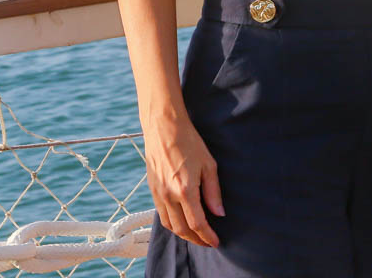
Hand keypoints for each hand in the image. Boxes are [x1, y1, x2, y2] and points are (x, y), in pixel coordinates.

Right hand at [144, 113, 223, 245]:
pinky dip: (172, 224)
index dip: (207, 235)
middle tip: (208, 242)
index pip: (197, 223)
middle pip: (182, 229)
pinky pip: (161, 215)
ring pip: (169, 225)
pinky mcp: (152, 190)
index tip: (216, 242)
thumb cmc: (190, 143)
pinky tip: (182, 222)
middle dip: (196, 239)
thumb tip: (219, 213)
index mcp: (185, 190)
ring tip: (197, 235)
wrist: (164, 129)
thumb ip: (213, 192)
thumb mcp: (209, 165)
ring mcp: (158, 194)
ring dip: (183, 234)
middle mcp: (169, 196)